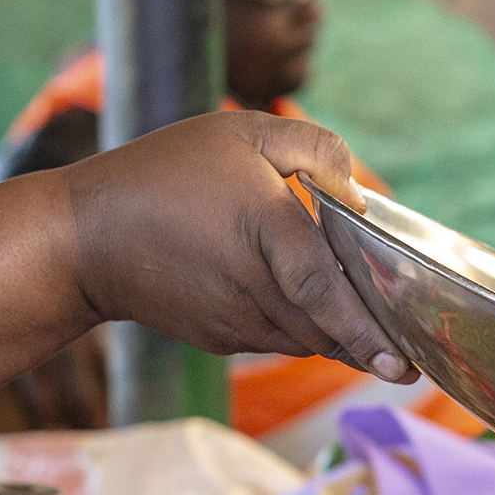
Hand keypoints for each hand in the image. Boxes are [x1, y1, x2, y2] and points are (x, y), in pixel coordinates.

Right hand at [63, 109, 408, 380]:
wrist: (84, 240)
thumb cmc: (163, 175)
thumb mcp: (239, 133)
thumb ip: (311, 147)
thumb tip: (357, 187)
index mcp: (263, 229)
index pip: (324, 289)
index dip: (365, 326)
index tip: (401, 361)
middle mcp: (252, 286)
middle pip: (328, 325)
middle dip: (370, 337)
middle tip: (410, 342)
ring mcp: (233, 320)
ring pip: (307, 338)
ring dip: (337, 332)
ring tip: (372, 323)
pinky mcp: (219, 338)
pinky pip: (277, 339)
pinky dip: (301, 327)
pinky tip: (311, 306)